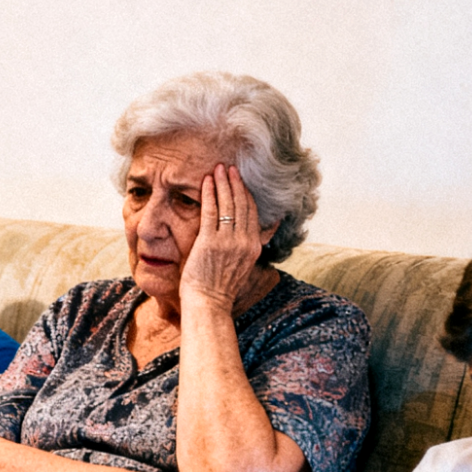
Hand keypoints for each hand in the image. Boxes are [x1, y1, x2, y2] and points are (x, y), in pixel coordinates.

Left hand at [179, 165, 269, 310]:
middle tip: (230, 167)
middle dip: (236, 183)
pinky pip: (210, 212)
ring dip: (223, 183)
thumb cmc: (220, 286)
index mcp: (253, 247)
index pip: (253, 212)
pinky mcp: (209, 243)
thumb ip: (251, 246)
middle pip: (243, 204)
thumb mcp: (243, 265)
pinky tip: (206, 182)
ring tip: (219, 169)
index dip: (246, 193)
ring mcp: (228, 242)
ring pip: (228, 205)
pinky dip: (209, 194)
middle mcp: (244, 242)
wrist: (208, 304)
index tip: (240, 180)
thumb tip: (265, 232)